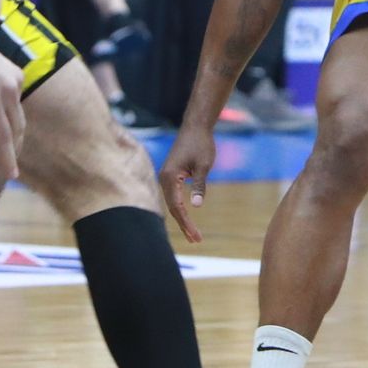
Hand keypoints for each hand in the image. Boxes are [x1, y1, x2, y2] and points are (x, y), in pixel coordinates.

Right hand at [0, 33, 24, 179]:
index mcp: (17, 80)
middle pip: (15, 128)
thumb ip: (0, 84)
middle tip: (14, 169)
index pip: (18, 112)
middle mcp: (10, 91)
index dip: (15, 132)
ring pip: (3, 137)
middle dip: (15, 151)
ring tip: (8, 175)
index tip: (13, 145)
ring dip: (6, 160)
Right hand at [158, 124, 217, 240]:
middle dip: (184, 224)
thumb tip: (196, 206)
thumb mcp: (203, 166)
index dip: (186, 223)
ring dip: (182, 218)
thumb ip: (199, 186)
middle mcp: (163, 178)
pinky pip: (173, 196)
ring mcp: (165, 177)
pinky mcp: (170, 175)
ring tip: (192, 234)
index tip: (196, 236)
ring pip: (172, 203)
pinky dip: (179, 208)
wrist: (196, 127)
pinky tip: (186, 217)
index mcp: (169, 177)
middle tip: (196, 240)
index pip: (177, 206)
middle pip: (172, 208)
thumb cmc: (201, 144)